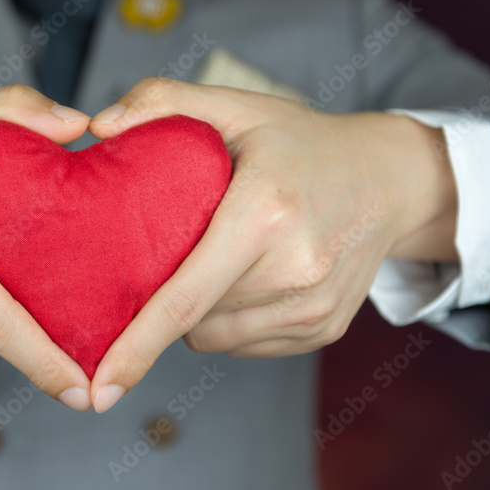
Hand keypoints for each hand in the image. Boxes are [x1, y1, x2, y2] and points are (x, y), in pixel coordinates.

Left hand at [86, 77, 457, 411]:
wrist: (391, 178)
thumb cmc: (302, 142)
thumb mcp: (237, 106)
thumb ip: (162, 100)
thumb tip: (98, 125)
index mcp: (264, 215)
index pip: (185, 298)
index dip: (136, 346)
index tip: (100, 388)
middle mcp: (295, 270)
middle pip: (193, 319)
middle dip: (165, 299)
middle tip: (175, 250)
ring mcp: (315, 307)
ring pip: (216, 337)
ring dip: (200, 312)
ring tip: (219, 258)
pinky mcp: (324, 329)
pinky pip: (247, 343)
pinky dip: (231, 320)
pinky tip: (249, 277)